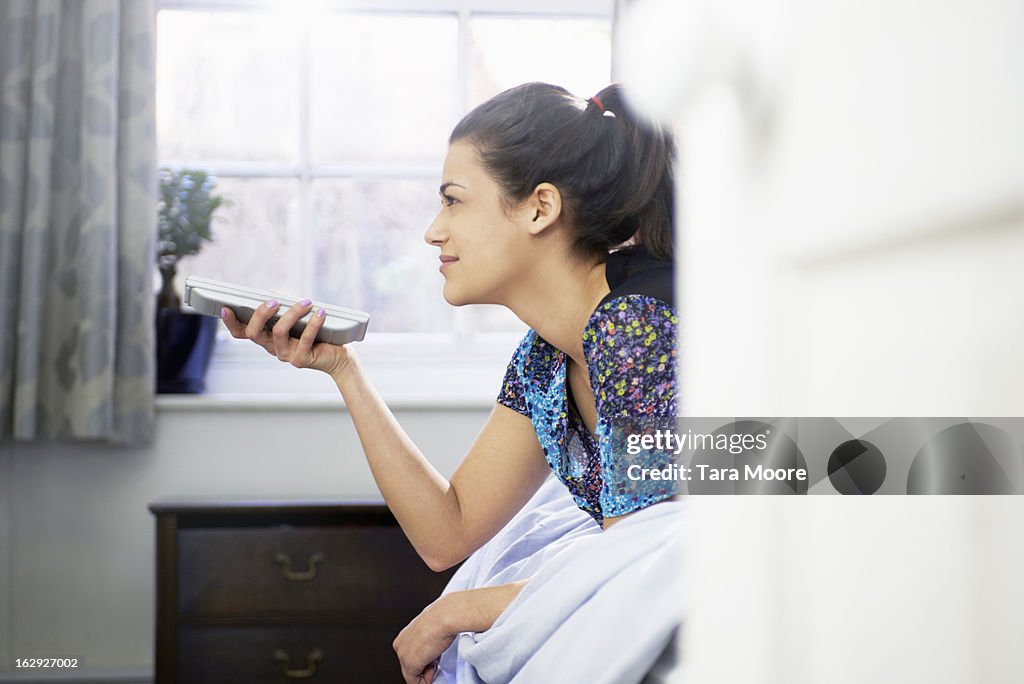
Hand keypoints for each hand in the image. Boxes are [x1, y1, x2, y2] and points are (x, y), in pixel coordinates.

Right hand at [221, 299, 352, 377]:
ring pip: (278, 332)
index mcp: (267, 338)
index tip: (226, 308)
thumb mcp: (298, 319)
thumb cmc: (317, 334)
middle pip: (254, 332)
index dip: (231, 322)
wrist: (337, 357)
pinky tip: (320, 313)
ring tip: (307, 302)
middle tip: (275, 301)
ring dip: (292, 313)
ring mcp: (285, 355)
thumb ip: (284, 308)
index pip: (242, 332)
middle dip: (261, 313)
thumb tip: (275, 296)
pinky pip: (304, 339)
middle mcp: (272, 348)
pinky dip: (313, 323)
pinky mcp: (301, 360)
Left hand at [393, 596, 456, 683]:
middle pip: (410, 667)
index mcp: (404, 636)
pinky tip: (433, 667)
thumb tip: (430, 651)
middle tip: (435, 659)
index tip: (432, 658)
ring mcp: (403, 655)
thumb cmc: (442, 619)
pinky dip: (426, 681)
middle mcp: (400, 645)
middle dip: (425, 667)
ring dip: (426, 672)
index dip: (424, 660)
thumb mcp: (430, 631)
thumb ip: (425, 642)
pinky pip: (415, 683)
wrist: (445, 617)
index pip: (411, 657)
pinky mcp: (410, 664)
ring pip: (412, 675)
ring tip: (435, 659)